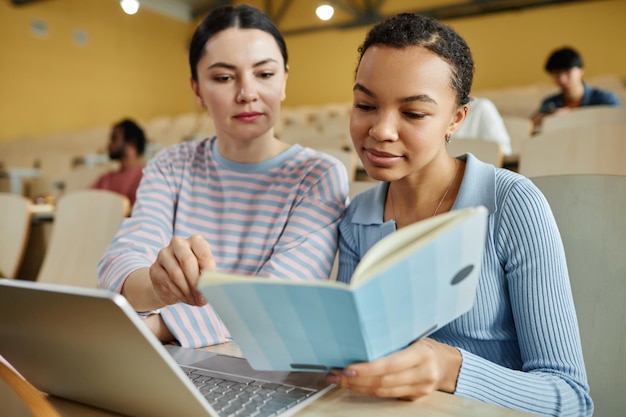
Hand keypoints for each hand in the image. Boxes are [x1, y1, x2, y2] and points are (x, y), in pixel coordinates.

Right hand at [149, 234, 215, 306]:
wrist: (170, 280)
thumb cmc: (193, 273)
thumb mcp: (203, 271)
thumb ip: (208, 276)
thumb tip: (213, 289)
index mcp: (196, 241)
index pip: (204, 255)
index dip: (209, 273)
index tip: (212, 288)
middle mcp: (179, 243)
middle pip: (187, 262)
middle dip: (196, 284)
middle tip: (202, 299)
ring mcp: (164, 254)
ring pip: (176, 274)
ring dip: (187, 291)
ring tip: (195, 301)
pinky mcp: (154, 268)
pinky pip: (167, 282)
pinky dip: (178, 294)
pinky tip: (184, 298)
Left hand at [326, 338, 461, 399]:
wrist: (447, 364)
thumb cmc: (425, 345)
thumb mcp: (413, 337)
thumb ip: (392, 341)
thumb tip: (359, 339)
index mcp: (422, 354)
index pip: (391, 365)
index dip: (368, 369)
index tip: (348, 367)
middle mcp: (424, 374)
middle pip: (383, 381)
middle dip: (355, 379)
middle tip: (335, 374)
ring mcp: (420, 389)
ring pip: (382, 392)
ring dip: (357, 387)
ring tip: (339, 379)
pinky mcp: (414, 398)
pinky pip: (386, 396)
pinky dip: (367, 390)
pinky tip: (354, 384)